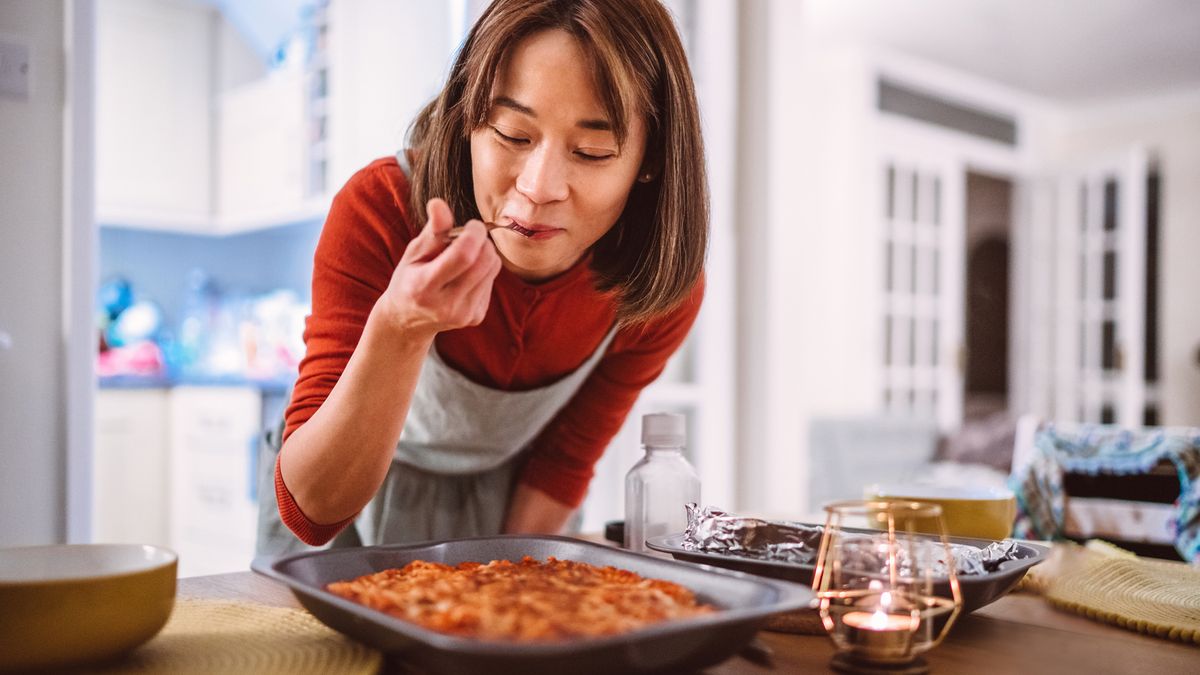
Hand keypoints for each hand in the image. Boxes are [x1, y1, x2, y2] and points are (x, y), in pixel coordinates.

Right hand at [375, 198, 501, 337]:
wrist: (407, 320)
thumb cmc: (409, 278)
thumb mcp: (414, 252)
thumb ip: (432, 230)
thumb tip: (439, 203)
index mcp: (424, 287)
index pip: (463, 256)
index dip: (474, 234)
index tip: (472, 224)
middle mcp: (446, 306)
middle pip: (484, 262)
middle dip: (482, 241)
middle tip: (468, 236)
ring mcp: (463, 315)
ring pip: (492, 268)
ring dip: (484, 254)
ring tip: (463, 256)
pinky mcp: (476, 317)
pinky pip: (492, 280)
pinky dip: (483, 270)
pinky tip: (465, 275)